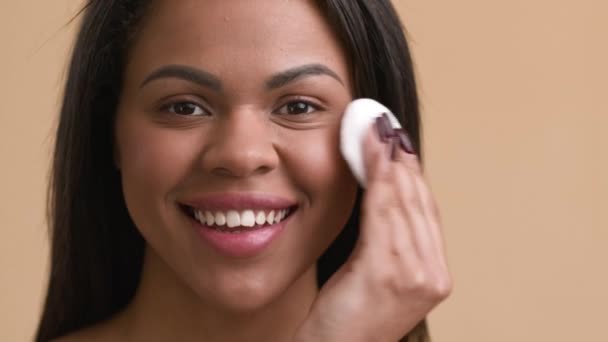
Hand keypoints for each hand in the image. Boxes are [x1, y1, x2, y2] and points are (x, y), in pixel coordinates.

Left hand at [295, 117, 452, 341]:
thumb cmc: (344, 319)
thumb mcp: (371, 276)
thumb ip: (384, 241)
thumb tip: (380, 192)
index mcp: (433, 274)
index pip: (424, 210)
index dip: (410, 171)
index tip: (395, 139)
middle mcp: (432, 275)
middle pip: (418, 200)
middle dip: (399, 156)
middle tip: (382, 121)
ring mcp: (416, 277)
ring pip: (402, 201)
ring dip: (386, 158)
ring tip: (373, 127)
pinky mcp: (390, 274)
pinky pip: (383, 213)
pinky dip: (376, 177)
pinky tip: (368, 152)